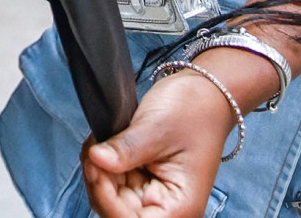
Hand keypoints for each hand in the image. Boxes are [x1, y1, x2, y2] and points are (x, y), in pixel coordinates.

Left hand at [82, 69, 232, 217]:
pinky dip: (104, 166)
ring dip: (99, 172)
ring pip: (111, 198)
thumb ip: (126, 149)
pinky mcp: (144, 182)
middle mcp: (168, 207)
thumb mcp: (157, 128)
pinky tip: (104, 145)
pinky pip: (115, 183)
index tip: (94, 166)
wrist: (206, 93)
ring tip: (100, 141)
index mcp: (180, 206)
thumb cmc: (195, 111)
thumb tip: (96, 159)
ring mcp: (154, 195)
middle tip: (93, 147)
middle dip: (99, 181)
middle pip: (117, 211)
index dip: (106, 198)